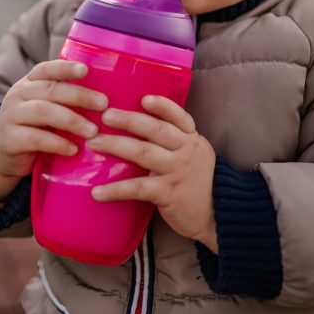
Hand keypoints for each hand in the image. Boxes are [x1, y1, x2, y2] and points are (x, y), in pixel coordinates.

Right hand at [0, 60, 107, 200]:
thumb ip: (65, 100)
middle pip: (51, 90)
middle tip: (103, 104)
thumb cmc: (34, 127)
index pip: (47, 69)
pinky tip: (74, 149)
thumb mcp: (46, 108)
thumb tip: (106, 98)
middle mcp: (18, 94)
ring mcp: (11, 116)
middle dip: (80, 96)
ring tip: (93, 131)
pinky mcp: (9, 139)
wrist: (3, 154)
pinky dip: (58, 143)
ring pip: (44, 112)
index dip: (66, 67)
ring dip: (72, 120)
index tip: (86, 69)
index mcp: (29, 83)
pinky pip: (36, 138)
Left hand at [87, 95, 217, 251]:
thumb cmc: (198, 182)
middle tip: (106, 115)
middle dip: (129, 120)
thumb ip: (174, 141)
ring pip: (144, 153)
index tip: (144, 99)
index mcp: (191, 139)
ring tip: (94, 143)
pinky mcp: (167, 193)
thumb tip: (137, 127)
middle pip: (156, 130)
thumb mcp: (194, 154)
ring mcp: (176, 171)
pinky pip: (138, 188)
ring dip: (116, 146)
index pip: (180, 117)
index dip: (163, 106)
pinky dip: (116, 189)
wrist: (219, 214)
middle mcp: (185, 151)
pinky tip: (97, 192)